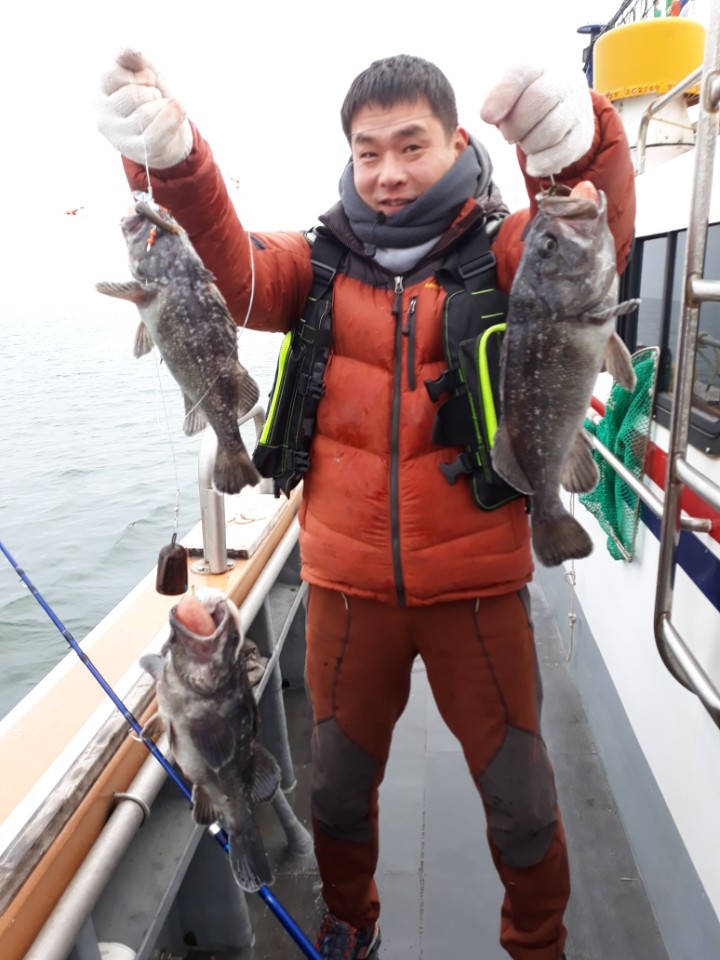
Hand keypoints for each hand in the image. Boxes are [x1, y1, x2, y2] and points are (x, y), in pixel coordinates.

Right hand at [97, 48, 192, 168]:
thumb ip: (133, 58)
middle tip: (154, 98)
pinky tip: (179, 110)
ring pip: (145, 115)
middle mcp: (104, 116)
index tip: (145, 80)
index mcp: (101, 92)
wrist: (170, 127)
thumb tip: (131, 50)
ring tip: (160, 109)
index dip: (138, 74)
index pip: (113, 75)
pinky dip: (171, 119)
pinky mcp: (139, 151)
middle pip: (132, 96)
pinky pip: (155, 136)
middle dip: (151, 91)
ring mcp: (119, 137)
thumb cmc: (151, 96)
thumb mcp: (141, 70)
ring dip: (162, 106)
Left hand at [480, 64, 593, 176]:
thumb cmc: (527, 104)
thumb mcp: (509, 95)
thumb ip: (496, 99)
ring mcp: (578, 107)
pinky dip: (542, 163)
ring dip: (529, 144)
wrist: (561, 114)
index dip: (502, 94)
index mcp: (540, 66)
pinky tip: (533, 163)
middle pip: (540, 98)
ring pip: (552, 128)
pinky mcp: (583, 135)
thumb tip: (488, 115)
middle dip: (516, 125)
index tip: (486, 117)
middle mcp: (565, 80)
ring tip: (526, 143)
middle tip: (509, 135)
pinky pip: (563, 152)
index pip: (522, 71)